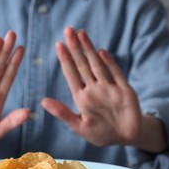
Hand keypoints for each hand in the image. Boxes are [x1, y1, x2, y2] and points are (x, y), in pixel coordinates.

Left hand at [42, 27, 166, 151]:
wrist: (126, 139)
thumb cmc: (101, 134)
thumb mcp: (79, 126)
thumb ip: (62, 113)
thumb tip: (43, 101)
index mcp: (82, 97)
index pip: (71, 74)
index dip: (65, 59)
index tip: (58, 45)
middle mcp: (94, 89)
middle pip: (82, 65)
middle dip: (75, 48)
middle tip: (68, 30)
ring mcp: (109, 88)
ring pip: (97, 65)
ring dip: (89, 50)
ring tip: (81, 33)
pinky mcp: (125, 91)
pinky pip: (116, 74)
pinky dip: (109, 64)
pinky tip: (101, 52)